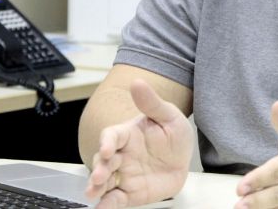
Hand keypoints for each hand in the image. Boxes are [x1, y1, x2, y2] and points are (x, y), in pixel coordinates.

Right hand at [86, 79, 193, 208]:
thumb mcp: (168, 115)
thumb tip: (137, 82)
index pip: (111, 135)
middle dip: (98, 169)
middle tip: (98, 176)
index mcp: (127, 134)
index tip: (107, 148)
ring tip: (93, 193)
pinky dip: (107, 204)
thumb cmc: (173, 134)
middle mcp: (121, 155)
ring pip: (104, 181)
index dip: (107, 141)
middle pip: (103, 161)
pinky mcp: (129, 192)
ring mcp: (124, 174)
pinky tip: (102, 207)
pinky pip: (115, 200)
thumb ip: (152, 102)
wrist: (184, 159)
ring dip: (96, 187)